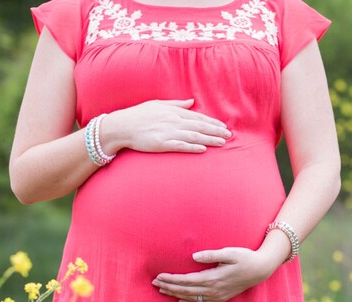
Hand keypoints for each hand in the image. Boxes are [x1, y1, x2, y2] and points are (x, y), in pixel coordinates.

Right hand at [101, 99, 231, 154]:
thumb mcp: (158, 104)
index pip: (198, 117)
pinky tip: (203, 149)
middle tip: (229, 136)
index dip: (212, 122)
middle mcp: (173, 121)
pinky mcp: (161, 144)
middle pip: (199, 126)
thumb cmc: (138, 115)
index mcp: (173, 112)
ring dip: (209, 139)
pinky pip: (180, 146)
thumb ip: (176, 103)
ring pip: (193, 136)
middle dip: (215, 131)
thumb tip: (192, 101)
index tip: (224, 127)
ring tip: (222, 143)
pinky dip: (192, 147)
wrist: (121, 126)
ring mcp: (167, 132)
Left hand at [151, 247, 281, 301]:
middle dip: (169, 287)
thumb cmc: (245, 257)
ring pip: (191, 298)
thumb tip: (193, 256)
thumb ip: (211, 255)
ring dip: (175, 294)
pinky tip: (180, 301)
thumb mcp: (229, 252)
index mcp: (213, 278)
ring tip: (162, 291)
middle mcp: (213, 290)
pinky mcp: (221, 298)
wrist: (260, 270)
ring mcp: (217, 296)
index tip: (159, 275)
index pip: (186, 280)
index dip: (171, 279)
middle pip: (185, 290)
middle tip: (154, 283)